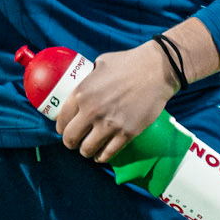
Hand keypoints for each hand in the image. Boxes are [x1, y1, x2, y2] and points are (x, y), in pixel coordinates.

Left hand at [56, 43, 176, 162]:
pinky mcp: (127, 133)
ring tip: (89, 149)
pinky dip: (102, 157)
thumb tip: (84, 84)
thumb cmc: (129, 62)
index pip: (61, 120)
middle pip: (70, 138)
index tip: (65, 130)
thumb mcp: (100, 64)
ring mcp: (109, 124)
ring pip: (87, 149)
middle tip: (75, 142)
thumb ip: (88, 78)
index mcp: (81, 93)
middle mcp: (91, 111)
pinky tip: (101, 155)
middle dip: (70, 142)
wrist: (157, 70)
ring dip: (86, 151)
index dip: (61, 128)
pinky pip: (108, 153)